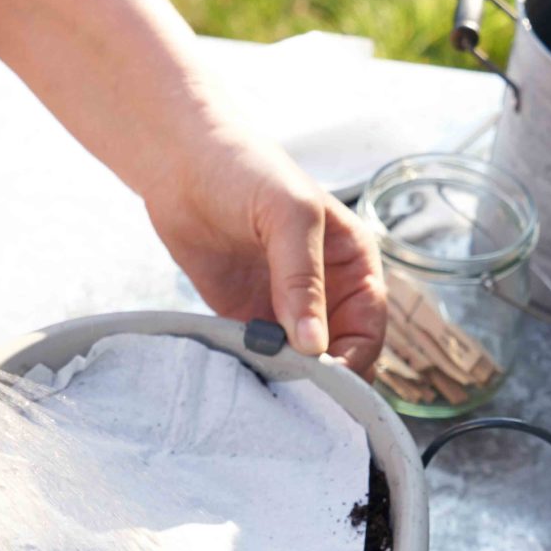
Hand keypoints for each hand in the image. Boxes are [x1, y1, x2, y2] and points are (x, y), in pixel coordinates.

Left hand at [141, 120, 385, 376]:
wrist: (180, 162)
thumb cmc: (246, 170)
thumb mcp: (289, 216)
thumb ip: (302, 278)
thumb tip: (313, 344)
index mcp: (352, 262)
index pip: (370, 323)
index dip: (356, 354)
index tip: (329, 377)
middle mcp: (327, 289)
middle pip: (342, 351)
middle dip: (326, 375)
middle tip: (297, 388)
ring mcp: (287, 306)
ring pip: (303, 362)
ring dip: (290, 378)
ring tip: (269, 385)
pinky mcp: (248, 317)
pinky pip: (262, 357)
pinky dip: (258, 370)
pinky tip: (245, 373)